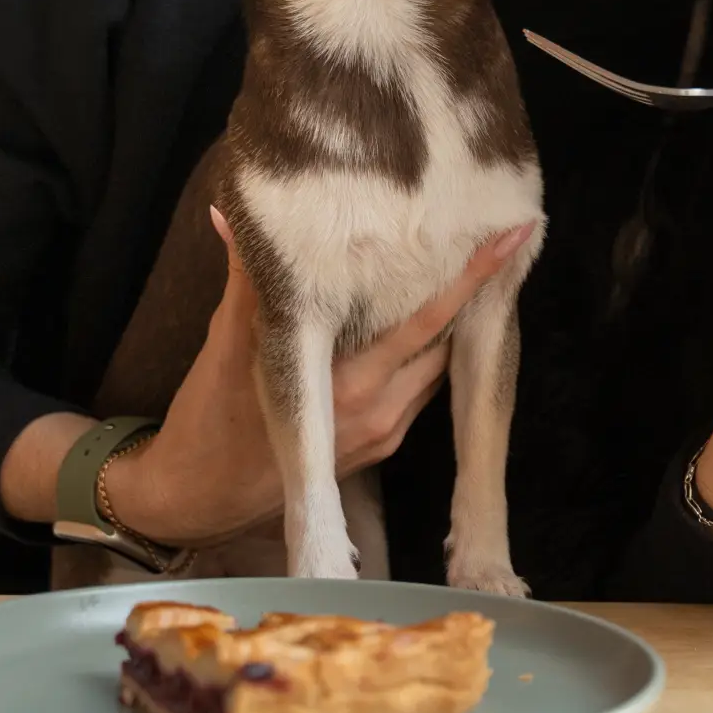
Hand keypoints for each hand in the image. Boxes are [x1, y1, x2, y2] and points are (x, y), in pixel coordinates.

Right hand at [101, 211, 536, 545]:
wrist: (200, 497)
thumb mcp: (224, 344)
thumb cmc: (210, 419)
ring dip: (448, 328)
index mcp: (348, 385)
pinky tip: (421, 326)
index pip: (428, 321)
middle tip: (482, 239)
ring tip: (456, 274)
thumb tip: (236, 216)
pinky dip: (427, 356)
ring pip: (438, 369)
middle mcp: (379, 412)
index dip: (472, 279)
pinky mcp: (382, 447)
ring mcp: (385, 433)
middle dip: (467, 296)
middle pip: (447, 343)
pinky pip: (422, 392)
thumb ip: (247, 280)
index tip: (513, 240)